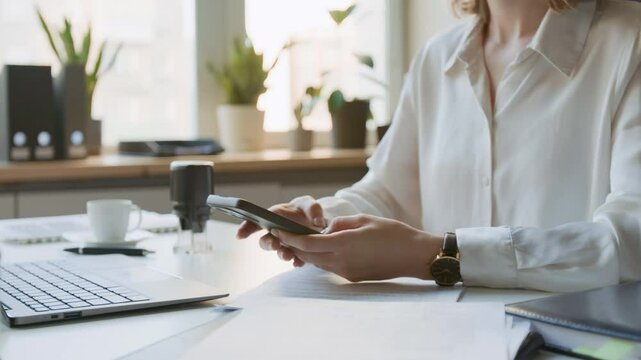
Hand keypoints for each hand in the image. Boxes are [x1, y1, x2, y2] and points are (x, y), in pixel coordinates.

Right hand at [236, 196, 325, 266]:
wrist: (319, 223)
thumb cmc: (307, 210)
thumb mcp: (310, 204)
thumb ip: (313, 209)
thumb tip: (317, 222)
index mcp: (274, 216)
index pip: (255, 222)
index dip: (245, 228)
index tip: (240, 235)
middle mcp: (276, 232)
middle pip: (265, 240)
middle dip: (268, 244)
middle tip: (275, 244)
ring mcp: (285, 244)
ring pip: (278, 251)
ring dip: (282, 254)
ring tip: (288, 255)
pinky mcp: (296, 253)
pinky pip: (293, 259)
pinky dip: (296, 261)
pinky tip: (299, 262)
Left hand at [271, 215, 441, 281]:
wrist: (414, 256)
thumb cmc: (393, 234)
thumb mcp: (365, 220)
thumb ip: (341, 223)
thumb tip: (326, 229)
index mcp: (344, 244)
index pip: (308, 243)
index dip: (290, 237)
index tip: (277, 229)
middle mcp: (342, 261)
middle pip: (308, 255)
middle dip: (294, 245)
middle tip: (283, 234)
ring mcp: (347, 272)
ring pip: (318, 263)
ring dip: (307, 253)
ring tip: (300, 240)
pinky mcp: (353, 277)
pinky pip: (330, 267)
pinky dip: (321, 258)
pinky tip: (322, 249)